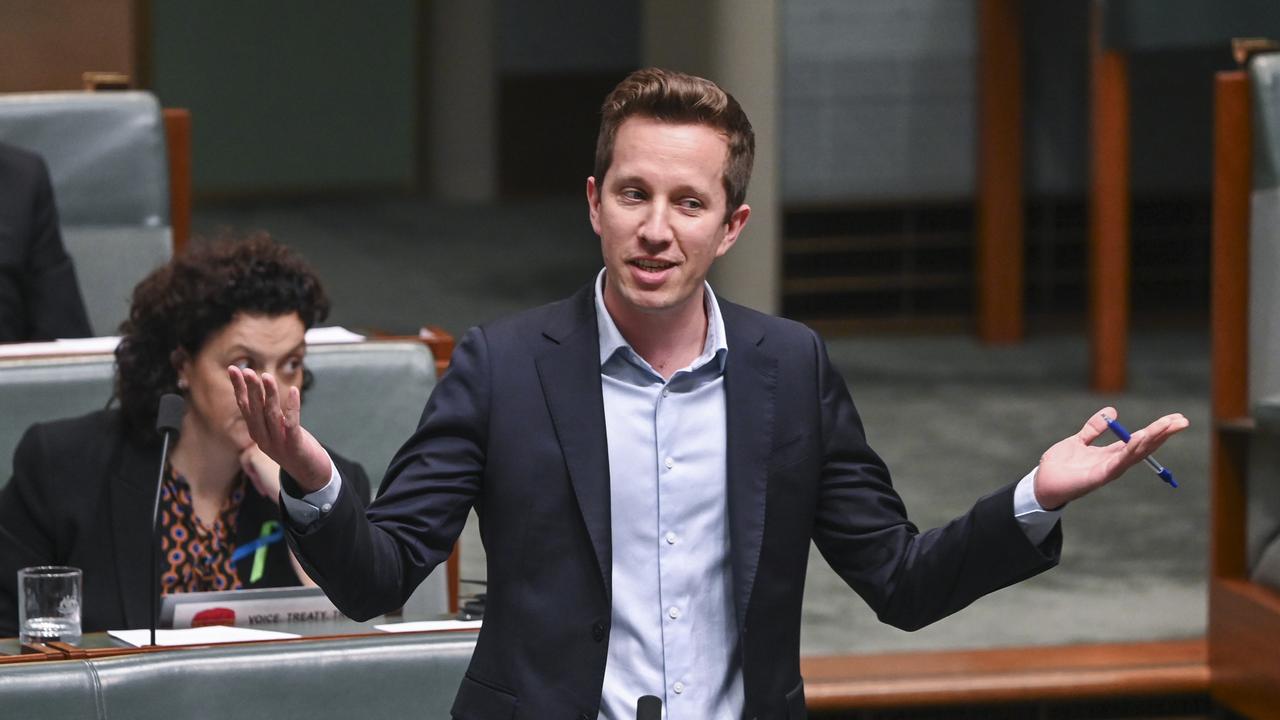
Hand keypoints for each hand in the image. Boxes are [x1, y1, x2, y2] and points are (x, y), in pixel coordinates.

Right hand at [228, 366, 331, 491]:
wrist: (310, 475)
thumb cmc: (293, 447)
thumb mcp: (277, 429)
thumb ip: (268, 413)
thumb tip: (260, 389)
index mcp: (257, 432)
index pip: (245, 406)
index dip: (239, 388)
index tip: (233, 369)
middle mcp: (264, 438)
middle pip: (255, 410)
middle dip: (252, 390)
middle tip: (248, 371)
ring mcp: (279, 444)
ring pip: (272, 416)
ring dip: (270, 395)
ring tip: (267, 377)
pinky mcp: (295, 447)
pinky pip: (292, 424)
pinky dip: (292, 407)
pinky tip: (293, 391)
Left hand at [1034, 406, 1188, 509]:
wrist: (1042, 483)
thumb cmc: (1059, 465)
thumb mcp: (1077, 440)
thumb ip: (1093, 428)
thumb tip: (1112, 411)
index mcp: (1110, 454)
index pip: (1139, 439)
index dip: (1157, 429)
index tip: (1175, 418)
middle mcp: (1114, 462)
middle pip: (1144, 446)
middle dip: (1164, 433)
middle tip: (1183, 420)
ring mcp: (1109, 470)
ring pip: (1135, 452)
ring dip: (1152, 438)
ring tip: (1167, 425)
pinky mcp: (1098, 476)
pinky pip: (1118, 462)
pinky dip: (1130, 450)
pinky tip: (1140, 438)